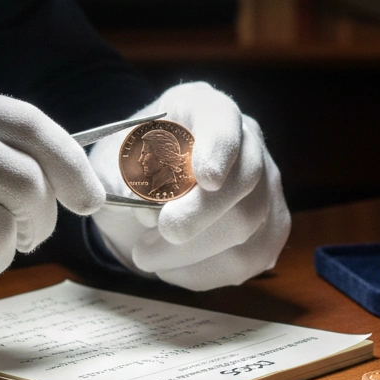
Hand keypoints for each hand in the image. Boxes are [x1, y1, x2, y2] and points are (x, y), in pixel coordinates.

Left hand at [89, 82, 290, 290]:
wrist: (140, 202)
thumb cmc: (126, 175)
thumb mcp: (108, 165)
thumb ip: (121, 180)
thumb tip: (148, 209)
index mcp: (201, 108)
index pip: (222, 119)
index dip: (219, 147)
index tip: (205, 178)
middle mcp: (245, 141)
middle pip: (245, 178)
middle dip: (203, 213)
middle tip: (166, 232)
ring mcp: (265, 184)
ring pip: (250, 224)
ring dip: (194, 250)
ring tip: (147, 254)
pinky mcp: (270, 227)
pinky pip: (250, 257)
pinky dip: (205, 270)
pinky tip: (173, 265)